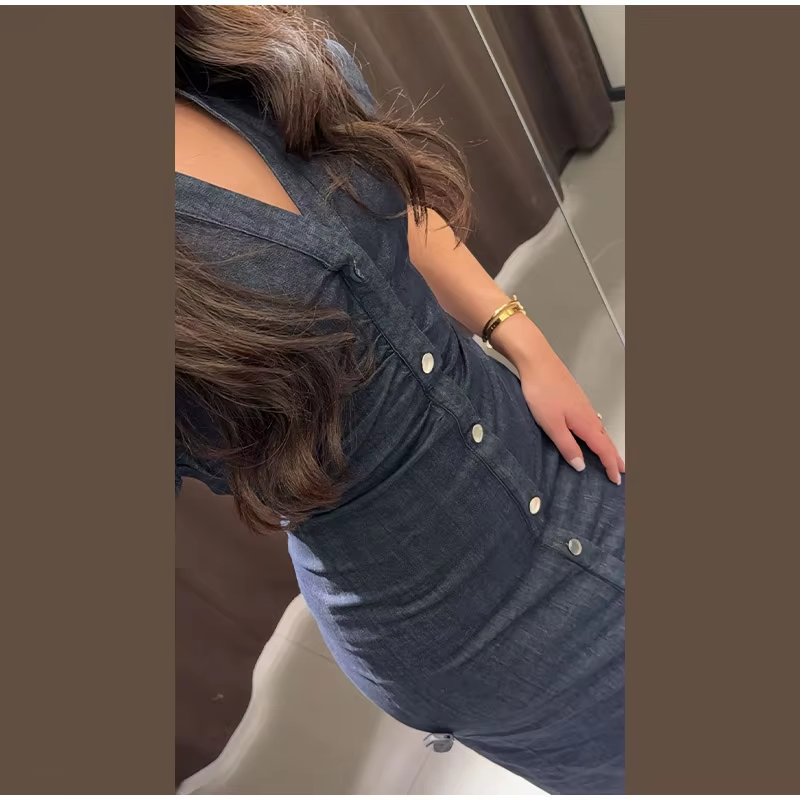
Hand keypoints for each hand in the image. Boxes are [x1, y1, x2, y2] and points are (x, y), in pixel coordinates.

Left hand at [494, 315, 624, 483]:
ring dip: (605, 444)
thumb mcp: (551, 424)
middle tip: (621, 470)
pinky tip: (589, 432)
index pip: (604, 449)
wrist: (536, 361)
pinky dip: (596, 432)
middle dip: (614, 456)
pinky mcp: (574, 398)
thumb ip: (567, 446)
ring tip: (608, 456)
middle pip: (605, 439)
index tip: (617, 479)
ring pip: (599, 429)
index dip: (611, 465)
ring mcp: (582, 404)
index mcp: (585, 423)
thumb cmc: (542, 391)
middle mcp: (588, 413)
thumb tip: (581, 465)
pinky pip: (591, 421)